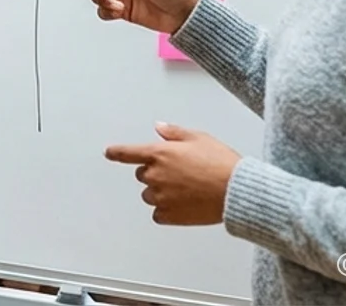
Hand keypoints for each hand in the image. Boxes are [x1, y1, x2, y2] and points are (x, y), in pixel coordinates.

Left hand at [104, 122, 240, 225]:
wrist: (236, 191)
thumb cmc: (220, 163)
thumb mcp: (198, 138)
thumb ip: (174, 133)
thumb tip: (159, 128)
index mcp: (159, 154)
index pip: (128, 153)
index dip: (116, 153)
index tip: (109, 153)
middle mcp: (155, 176)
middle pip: (142, 175)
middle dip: (155, 173)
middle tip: (179, 173)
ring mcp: (160, 197)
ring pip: (149, 195)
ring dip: (160, 192)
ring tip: (186, 190)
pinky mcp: (169, 216)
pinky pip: (158, 214)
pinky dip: (166, 211)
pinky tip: (184, 205)